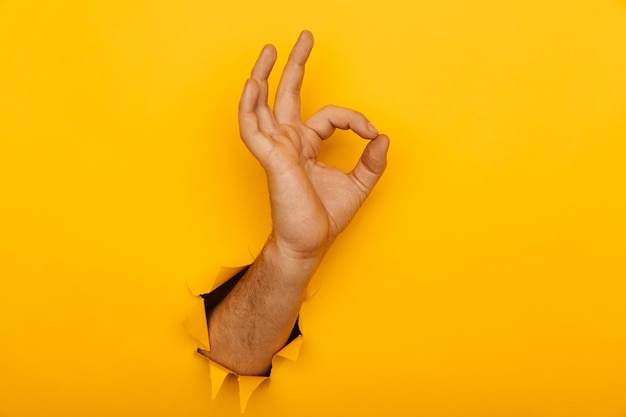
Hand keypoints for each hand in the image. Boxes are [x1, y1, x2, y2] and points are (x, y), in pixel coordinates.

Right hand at [238, 31, 389, 260]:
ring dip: (264, 76)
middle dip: (294, 65)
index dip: (353, 119)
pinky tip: (253, 83)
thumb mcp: (358, 185)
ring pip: (262, 104)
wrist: (309, 243)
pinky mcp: (271, 158)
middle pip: (287, 95)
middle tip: (303, 38)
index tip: (371, 133)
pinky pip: (253, 127)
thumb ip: (372, 162)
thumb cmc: (325, 217)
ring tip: (270, 49)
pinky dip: (249, 105)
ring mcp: (277, 148)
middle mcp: (289, 142)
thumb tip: (384, 138)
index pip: (329, 116)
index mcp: (307, 146)